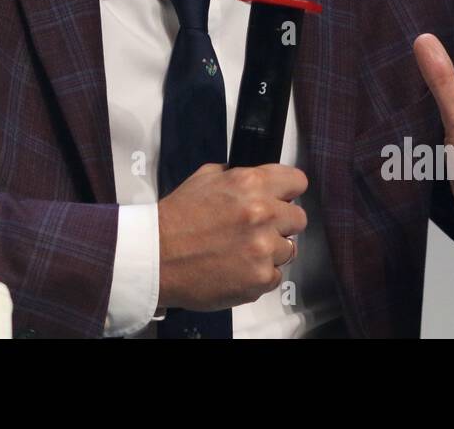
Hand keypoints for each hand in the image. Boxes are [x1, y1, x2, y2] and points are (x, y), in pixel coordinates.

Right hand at [156, 162, 307, 310]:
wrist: (155, 258)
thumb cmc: (175, 221)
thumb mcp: (204, 178)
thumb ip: (237, 176)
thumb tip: (259, 181)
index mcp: (250, 184)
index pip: (297, 182)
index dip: (289, 191)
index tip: (283, 198)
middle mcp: (263, 213)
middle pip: (298, 218)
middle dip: (281, 223)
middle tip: (258, 229)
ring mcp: (264, 248)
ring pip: (289, 249)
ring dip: (271, 250)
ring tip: (242, 251)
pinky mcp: (261, 278)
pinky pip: (275, 275)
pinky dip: (259, 274)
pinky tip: (237, 268)